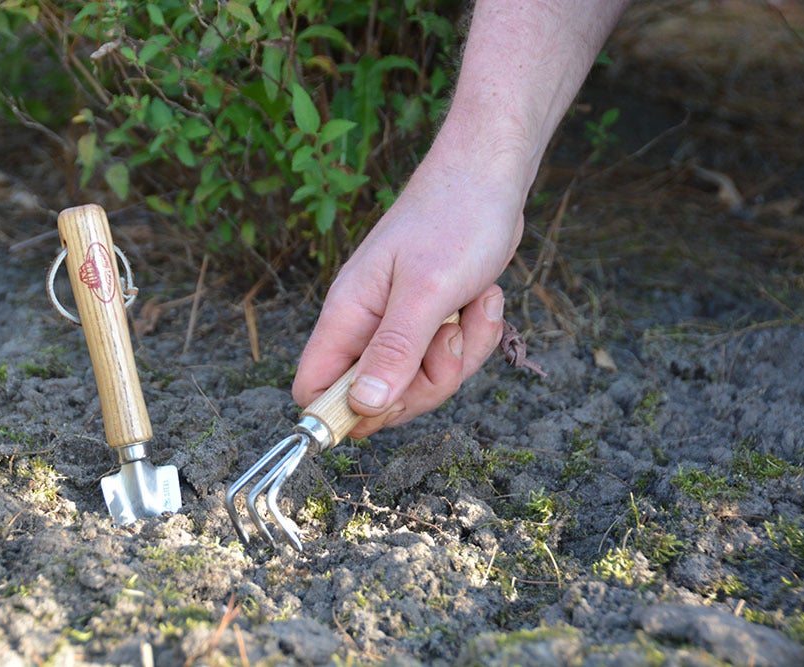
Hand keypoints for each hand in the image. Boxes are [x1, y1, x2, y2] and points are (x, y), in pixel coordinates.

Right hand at [292, 143, 524, 437]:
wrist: (489, 178)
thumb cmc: (454, 219)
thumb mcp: (427, 291)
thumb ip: (394, 350)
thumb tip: (364, 405)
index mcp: (347, 315)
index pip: (314, 387)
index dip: (345, 411)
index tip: (392, 401)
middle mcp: (366, 326)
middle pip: (378, 399)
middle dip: (426, 382)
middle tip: (448, 337)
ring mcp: (398, 326)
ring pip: (421, 382)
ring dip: (459, 354)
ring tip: (473, 306)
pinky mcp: (429, 323)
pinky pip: (447, 361)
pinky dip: (474, 337)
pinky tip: (483, 299)